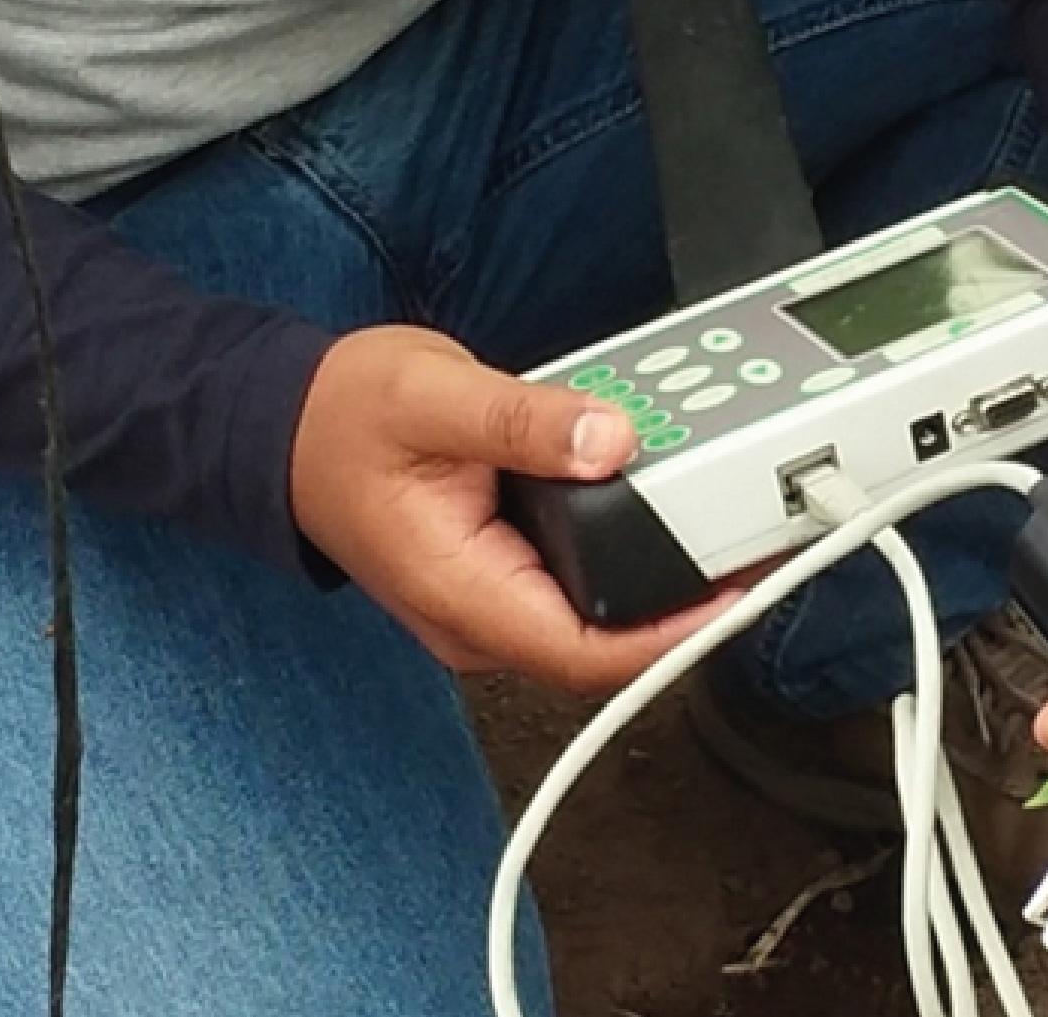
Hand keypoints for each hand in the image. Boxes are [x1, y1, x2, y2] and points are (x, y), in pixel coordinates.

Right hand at [291, 325, 731, 693]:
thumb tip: (609, 441)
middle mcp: (483, 619)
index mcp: (463, 594)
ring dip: (667, 574)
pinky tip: (670, 502)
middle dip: (690, 601)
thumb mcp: (434, 396)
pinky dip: (633, 548)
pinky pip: (585, 580)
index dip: (675, 634)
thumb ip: (523, 422)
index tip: (740, 594)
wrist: (283, 425)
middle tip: (764, 543)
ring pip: (603, 614)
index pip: (588, 650)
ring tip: (733, 520)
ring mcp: (495, 604)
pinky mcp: (508, 577)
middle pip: (610, 642)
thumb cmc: (341, 417)